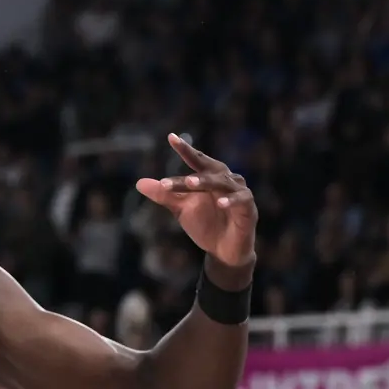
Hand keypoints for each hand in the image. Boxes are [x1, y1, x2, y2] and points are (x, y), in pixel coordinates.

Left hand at [135, 134, 256, 273]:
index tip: (171, 137)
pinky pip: (242, 201)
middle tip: (175, 165)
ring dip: (206, 182)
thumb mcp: (180, 209)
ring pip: (222, 182)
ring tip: (190, 183)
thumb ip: (164, 195)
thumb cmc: (204, 224)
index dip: (185, 149)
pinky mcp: (249, 208)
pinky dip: (231, 201)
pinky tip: (220, 204)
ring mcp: (239, 192)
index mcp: (209, 176)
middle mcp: (226, 179)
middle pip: (209, 168)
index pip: (196, 160)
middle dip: (194, 164)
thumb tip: (139, 183)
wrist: (222, 251)